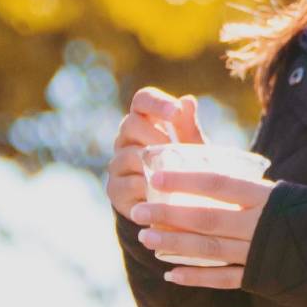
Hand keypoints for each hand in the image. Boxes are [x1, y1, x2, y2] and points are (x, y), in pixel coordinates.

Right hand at [106, 87, 203, 220]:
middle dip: (157, 136)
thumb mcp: (191, 148)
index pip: (143, 100)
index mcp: (144, 121)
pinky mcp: (115, 190)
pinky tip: (164, 193)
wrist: (174, 206)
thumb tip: (188, 100)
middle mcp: (125, 139)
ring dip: (153, 163)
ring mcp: (117, 164)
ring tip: (174, 171)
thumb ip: (188, 127)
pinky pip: (128, 185)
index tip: (176, 111)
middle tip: (177, 149)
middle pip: (131, 124)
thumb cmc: (184, 168)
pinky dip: (148, 188)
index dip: (157, 102)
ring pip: (129, 155)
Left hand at [132, 168, 273, 288]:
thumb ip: (244, 185)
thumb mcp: (280, 191)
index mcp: (265, 196)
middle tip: (137, 210)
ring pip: (209, 249)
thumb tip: (204, 167)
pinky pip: (222, 278)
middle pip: (205, 217)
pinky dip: (196, 277)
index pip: (218, 182)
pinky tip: (171, 274)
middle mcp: (258, 224)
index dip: (185, 179)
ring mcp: (258, 253)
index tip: (155, 176)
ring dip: (174, 244)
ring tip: (146, 238)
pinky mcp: (259, 276)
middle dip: (168, 214)